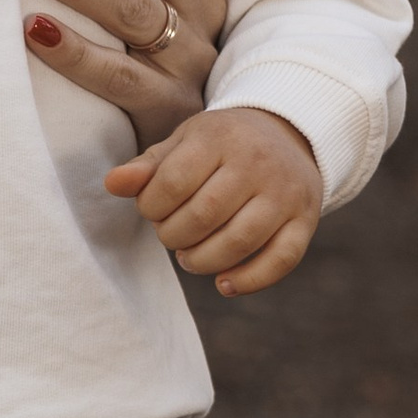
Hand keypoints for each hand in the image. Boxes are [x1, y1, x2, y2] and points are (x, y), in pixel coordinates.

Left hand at [106, 105, 322, 295]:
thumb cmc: (222, 144)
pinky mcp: (305, 219)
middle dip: (174, 236)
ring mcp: (285, 192)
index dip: (151, 208)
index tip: (152, 210)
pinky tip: (224, 284)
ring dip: (203, 261)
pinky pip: (280, 260)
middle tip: (171, 235)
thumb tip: (112, 184)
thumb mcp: (184, 142)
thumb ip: (148, 167)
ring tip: (189, 257)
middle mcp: (257, 163)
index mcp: (220, 137)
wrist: (289, 133)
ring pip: (239, 241)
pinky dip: (249, 280)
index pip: (172, 184)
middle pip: (204, 216)